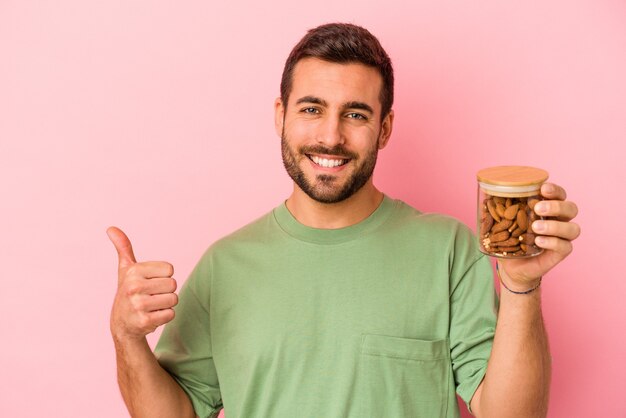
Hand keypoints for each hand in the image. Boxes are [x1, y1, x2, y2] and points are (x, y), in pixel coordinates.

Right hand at [107, 226, 177, 341]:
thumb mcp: (125, 269)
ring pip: (174, 299)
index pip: (170, 269)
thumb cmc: (129, 292)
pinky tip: (151, 316)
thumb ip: (124, 248)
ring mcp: (138, 305)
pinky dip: (164, 316)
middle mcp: (134, 287)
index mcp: (133, 271)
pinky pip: (171, 314)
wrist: (122, 324)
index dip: (163, 277)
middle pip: (173, 284)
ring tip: (151, 306)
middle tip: (151, 296)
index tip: (150, 282)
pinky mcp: (145, 321)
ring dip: (166, 304)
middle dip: (166, 291)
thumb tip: (111, 228)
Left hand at [498, 183, 580, 290]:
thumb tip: (484, 196)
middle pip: (571, 208)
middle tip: (537, 208)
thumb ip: (497, 210)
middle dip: (556, 206)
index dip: (555, 190)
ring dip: (555, 226)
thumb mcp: (502, 223)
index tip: (542, 188)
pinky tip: (538, 241)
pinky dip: (552, 242)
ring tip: (535, 227)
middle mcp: (559, 221)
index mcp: (549, 209)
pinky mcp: (560, 253)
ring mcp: (562, 238)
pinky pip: (565, 246)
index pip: (560, 194)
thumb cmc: (510, 239)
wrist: (512, 266)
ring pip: (573, 228)